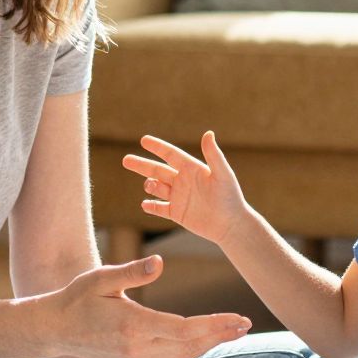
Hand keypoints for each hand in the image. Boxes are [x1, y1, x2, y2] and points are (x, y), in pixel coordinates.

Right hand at [36, 256, 249, 357]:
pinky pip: (171, 357)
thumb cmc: (76, 298)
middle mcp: (138, 347)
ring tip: (234, 331)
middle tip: (247, 325)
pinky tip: (207, 338)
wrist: (54, 330)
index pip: (183, 328)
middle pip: (190, 346)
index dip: (214, 324)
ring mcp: (136, 357)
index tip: (237, 318)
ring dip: (210, 343)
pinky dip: (193, 348)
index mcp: (132, 325)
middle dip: (221, 335)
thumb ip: (131, 272)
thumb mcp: (100, 278)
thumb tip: (159, 263)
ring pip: (183, 355)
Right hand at [122, 132, 249, 247]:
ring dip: (150, 186)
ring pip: (157, 188)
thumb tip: (208, 133)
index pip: (171, 155)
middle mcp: (183, 181)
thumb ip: (214, 155)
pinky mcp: (177, 213)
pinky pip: (159, 208)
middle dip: (142, 165)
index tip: (143, 140)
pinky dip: (151, 206)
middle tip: (126, 159)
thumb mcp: (222, 174)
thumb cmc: (230, 197)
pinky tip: (144, 204)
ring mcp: (179, 197)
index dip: (157, 147)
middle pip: (157, 170)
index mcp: (192, 169)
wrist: (231, 224)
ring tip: (151, 186)